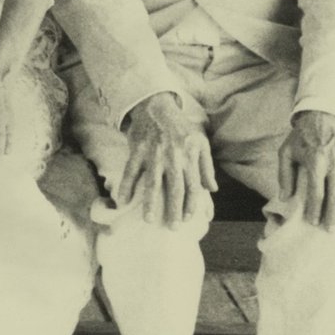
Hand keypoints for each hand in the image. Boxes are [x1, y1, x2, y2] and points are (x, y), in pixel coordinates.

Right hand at [116, 92, 216, 225]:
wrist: (156, 107)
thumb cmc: (180, 128)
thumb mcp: (200, 143)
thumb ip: (206, 166)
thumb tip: (212, 189)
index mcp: (189, 156)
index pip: (193, 186)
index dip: (191, 204)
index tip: (187, 219)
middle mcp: (173, 157)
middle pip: (175, 188)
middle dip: (174, 210)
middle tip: (172, 228)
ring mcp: (154, 154)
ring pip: (152, 183)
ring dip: (150, 203)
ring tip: (149, 220)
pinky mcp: (137, 150)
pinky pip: (130, 171)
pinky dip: (126, 186)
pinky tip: (122, 201)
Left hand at [279, 110, 334, 229]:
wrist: (326, 114)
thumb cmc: (303, 136)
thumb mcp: (287, 151)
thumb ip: (284, 175)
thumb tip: (284, 198)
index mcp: (316, 162)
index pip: (316, 194)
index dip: (315, 211)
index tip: (313, 223)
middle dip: (333, 217)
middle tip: (331, 231)